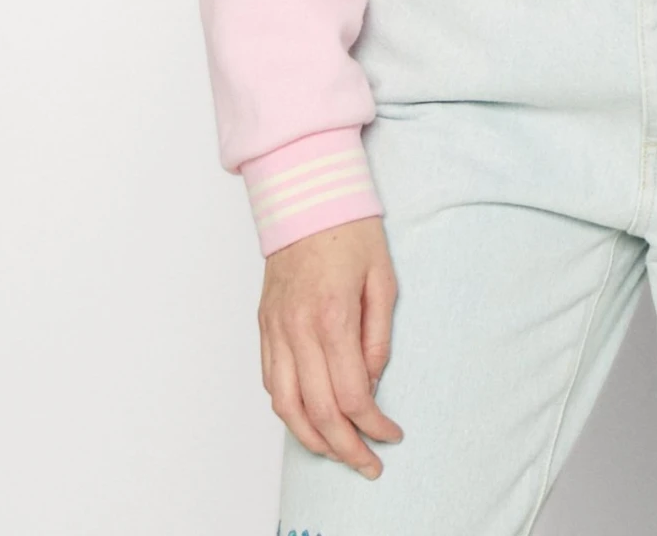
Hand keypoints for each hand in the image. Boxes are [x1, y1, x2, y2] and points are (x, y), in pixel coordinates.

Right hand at [259, 214, 405, 477]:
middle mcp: (298, 329)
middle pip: (318, 412)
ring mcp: (276, 329)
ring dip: (312, 439)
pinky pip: (271, 382)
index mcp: (333, 316)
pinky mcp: (265, 326)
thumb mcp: (383, 278)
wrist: (306, 194)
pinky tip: (308, 420)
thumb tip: (371, 382)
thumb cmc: (351, 229)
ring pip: (286, 406)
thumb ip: (378, 336)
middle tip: (369, 464)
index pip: (351, 395)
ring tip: (338, 453)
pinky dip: (288, 411)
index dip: (373, 425)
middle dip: (346, 447)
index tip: (391, 435)